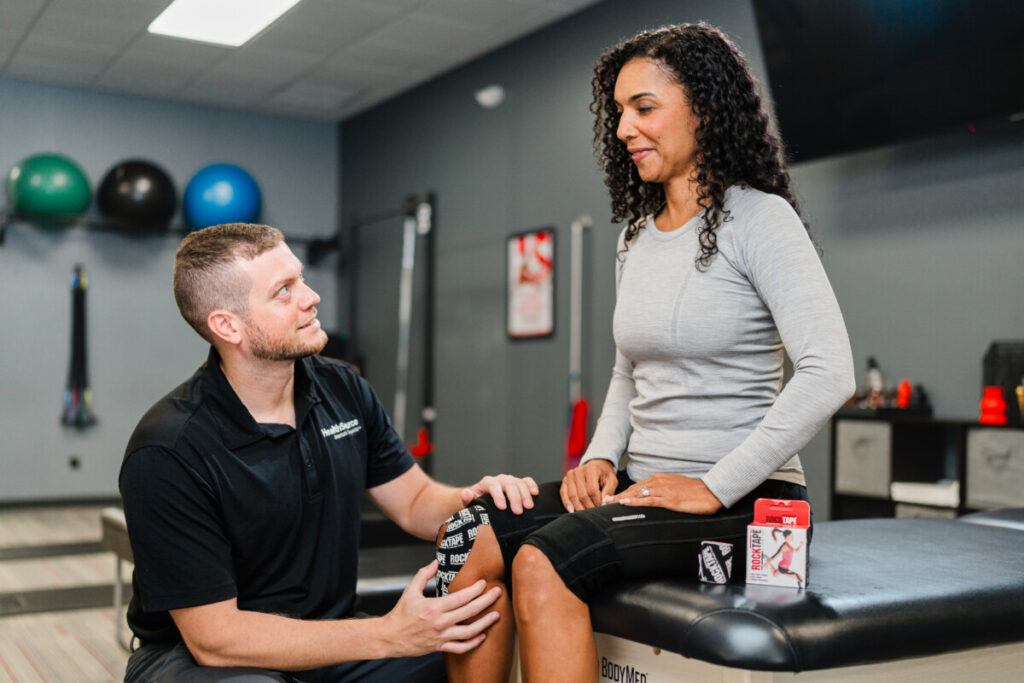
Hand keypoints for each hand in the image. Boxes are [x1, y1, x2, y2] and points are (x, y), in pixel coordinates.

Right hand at [382, 560, 501, 655]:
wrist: (390, 637)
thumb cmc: (400, 614)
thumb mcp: (410, 590)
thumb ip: (423, 575)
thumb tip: (435, 562)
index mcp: (434, 607)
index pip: (461, 597)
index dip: (476, 589)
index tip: (484, 583)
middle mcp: (440, 622)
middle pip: (470, 611)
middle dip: (487, 601)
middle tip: (498, 593)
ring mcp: (441, 636)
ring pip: (469, 631)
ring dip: (485, 623)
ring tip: (496, 615)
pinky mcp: (440, 646)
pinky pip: (460, 647)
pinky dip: (473, 643)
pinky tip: (482, 636)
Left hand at [461, 474, 538, 514]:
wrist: (482, 499)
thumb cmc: (477, 502)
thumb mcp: (470, 501)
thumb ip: (467, 498)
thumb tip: (466, 493)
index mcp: (487, 483)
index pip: (493, 486)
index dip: (498, 496)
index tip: (502, 508)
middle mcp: (500, 479)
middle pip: (509, 484)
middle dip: (514, 498)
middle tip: (518, 512)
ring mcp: (510, 481)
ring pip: (519, 483)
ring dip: (525, 495)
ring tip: (528, 507)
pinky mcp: (519, 484)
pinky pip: (527, 481)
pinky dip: (532, 486)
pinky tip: (535, 493)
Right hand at [560, 459, 616, 511]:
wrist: (596, 465)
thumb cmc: (603, 474)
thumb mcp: (612, 480)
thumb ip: (609, 491)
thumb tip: (605, 502)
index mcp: (590, 469)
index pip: (592, 490)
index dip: (597, 501)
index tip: (601, 507)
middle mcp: (578, 471)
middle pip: (582, 494)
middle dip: (588, 506)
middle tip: (594, 512)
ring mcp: (570, 476)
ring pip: (572, 496)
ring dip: (579, 507)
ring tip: (585, 514)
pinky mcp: (565, 481)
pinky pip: (564, 494)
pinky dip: (567, 503)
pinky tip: (571, 510)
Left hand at [605, 473, 722, 513]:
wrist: (711, 492)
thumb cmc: (696, 492)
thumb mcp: (676, 488)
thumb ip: (664, 490)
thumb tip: (654, 497)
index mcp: (660, 479)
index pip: (637, 486)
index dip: (624, 492)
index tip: (613, 498)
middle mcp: (659, 482)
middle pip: (634, 489)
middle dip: (618, 495)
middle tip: (604, 501)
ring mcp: (663, 490)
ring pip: (638, 493)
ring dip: (622, 498)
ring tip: (609, 503)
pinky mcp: (669, 499)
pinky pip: (649, 500)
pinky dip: (635, 501)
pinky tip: (626, 503)